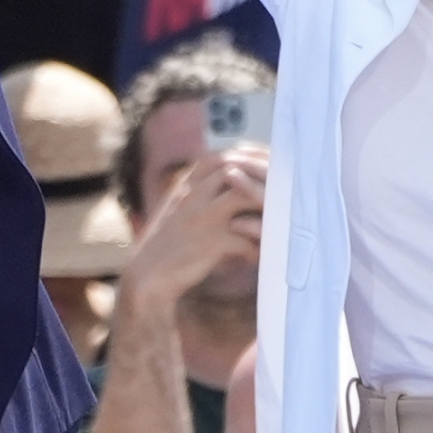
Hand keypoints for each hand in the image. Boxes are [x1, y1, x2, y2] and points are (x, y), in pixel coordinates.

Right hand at [117, 146, 265, 308]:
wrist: (147, 276)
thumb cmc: (172, 244)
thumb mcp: (185, 210)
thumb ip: (208, 194)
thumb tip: (246, 186)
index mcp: (187, 185)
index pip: (223, 156)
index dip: (252, 157)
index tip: (273, 163)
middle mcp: (192, 194)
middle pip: (235, 167)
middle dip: (264, 172)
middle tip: (285, 186)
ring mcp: (200, 217)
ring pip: (242, 195)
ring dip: (265, 205)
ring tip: (278, 220)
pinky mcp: (209, 243)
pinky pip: (243, 238)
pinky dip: (256, 246)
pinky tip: (257, 256)